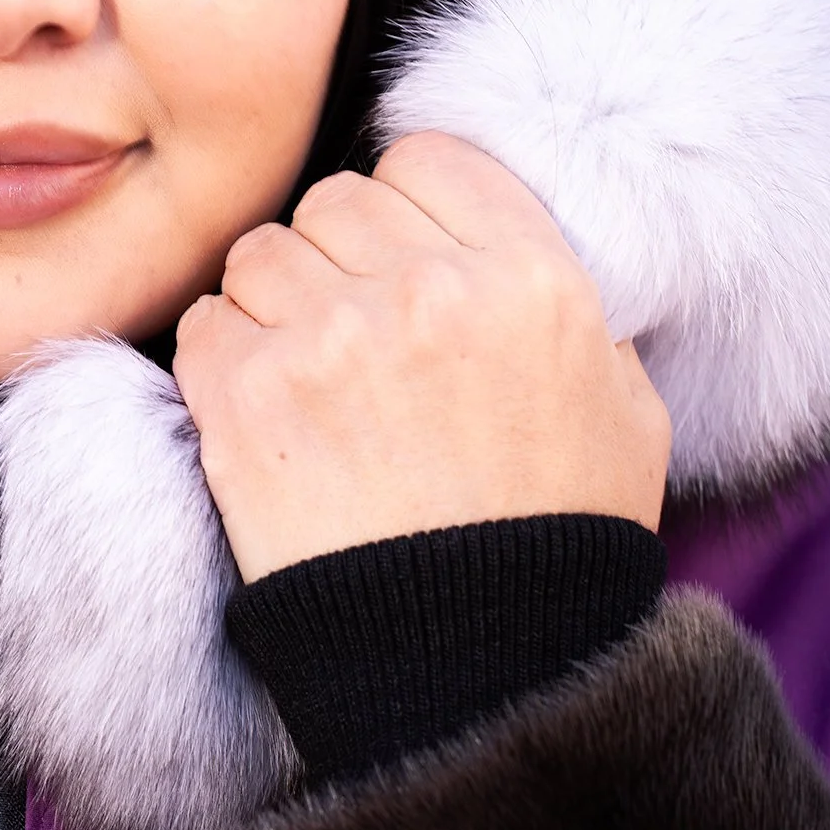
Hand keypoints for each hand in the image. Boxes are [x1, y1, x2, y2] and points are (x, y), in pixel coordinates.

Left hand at [173, 132, 669, 582]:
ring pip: (260, 253)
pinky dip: (223, 360)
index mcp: (530, 274)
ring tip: (310, 381)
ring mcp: (329, 338)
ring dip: (274, 304)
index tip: (403, 256)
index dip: (408, 204)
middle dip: (338, 255)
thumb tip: (509, 251)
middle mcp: (428, 289)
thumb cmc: (557, 544)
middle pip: (336, 199)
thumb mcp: (624, 408)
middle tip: (354, 333)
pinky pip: (204, 322)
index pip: (426, 157)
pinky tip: (264, 413)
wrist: (475, 672)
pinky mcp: (245, 397)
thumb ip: (576, 309)